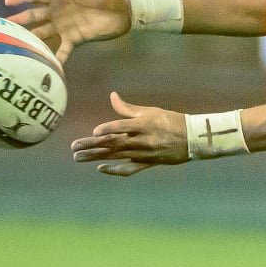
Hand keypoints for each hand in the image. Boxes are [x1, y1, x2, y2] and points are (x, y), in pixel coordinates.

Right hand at [4, 0, 131, 64]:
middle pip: (34, 16)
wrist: (125, 9)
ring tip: (17, 46)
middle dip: (21, 20)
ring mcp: (65, 26)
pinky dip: (56, 58)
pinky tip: (47, 67)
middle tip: (5, 26)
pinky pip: (63, 50)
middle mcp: (58, 11)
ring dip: (32, 39)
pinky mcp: (76, 39)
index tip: (8, 1)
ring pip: (43, 33)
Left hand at [70, 92, 188, 176]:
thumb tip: (112, 96)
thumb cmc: (170, 120)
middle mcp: (142, 140)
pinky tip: (100, 168)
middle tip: (74, 147)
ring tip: (78, 157)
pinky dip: (115, 170)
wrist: (191, 138)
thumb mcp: (149, 111)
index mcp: (143, 125)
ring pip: (115, 156)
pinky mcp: (147, 163)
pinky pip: (129, 169)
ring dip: (95, 157)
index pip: (122, 128)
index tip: (93, 132)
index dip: (108, 130)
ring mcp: (144, 154)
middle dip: (91, 145)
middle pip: (113, 144)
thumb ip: (127, 108)